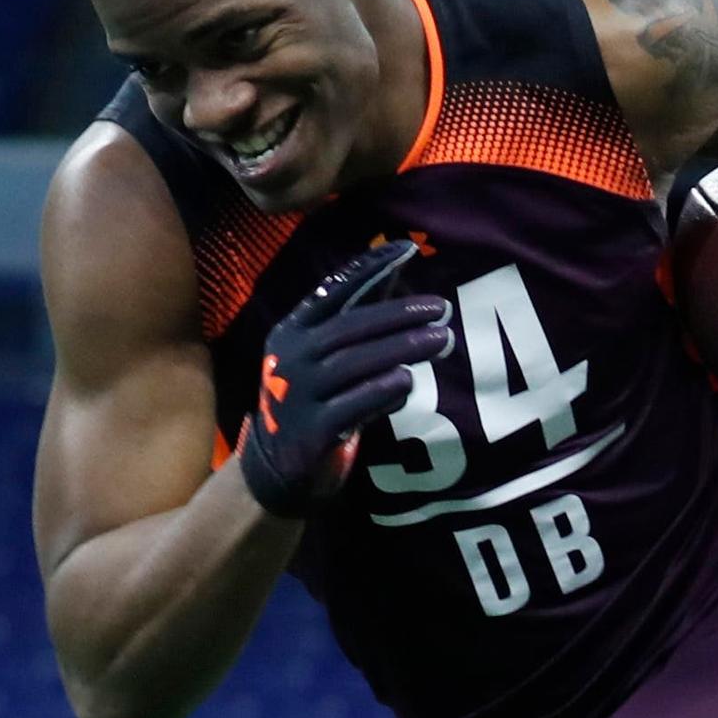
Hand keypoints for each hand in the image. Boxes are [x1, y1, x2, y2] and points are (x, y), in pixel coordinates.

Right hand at [236, 242, 452, 516]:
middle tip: (441, 309)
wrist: (275, 469)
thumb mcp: (322, 356)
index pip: (333, 290)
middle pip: (350, 327)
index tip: (406, 248)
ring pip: (355, 363)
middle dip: (399, 315)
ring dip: (402, 349)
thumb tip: (396, 266)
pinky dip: (382, 392)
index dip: (369, 268)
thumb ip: (356, 318)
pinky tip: (408, 381)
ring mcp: (297, 394)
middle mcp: (290, 357)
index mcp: (292, 331)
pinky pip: (353, 405)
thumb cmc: (312, 401)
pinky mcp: (311, 431)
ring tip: (442, 340)